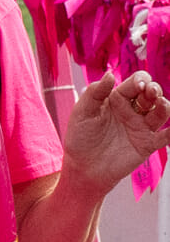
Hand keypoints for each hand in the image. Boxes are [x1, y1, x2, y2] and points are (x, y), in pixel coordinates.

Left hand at [64, 70, 169, 189]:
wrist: (83, 167)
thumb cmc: (80, 138)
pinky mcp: (147, 143)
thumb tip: (110, 74)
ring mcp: (142, 126)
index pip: (136, 83)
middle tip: (152, 92)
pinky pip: (166, 136)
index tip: (139, 85)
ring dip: (165, 106)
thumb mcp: (82, 113)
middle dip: (155, 90)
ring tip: (162, 104)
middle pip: (152, 94)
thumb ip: (94, 93)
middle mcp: (133, 110)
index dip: (141, 80)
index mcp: (117, 99)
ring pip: (161, 112)